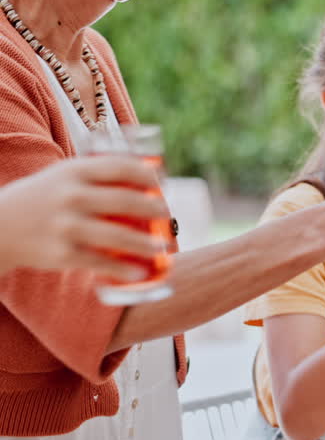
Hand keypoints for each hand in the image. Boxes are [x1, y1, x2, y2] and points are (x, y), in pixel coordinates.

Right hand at [0, 156, 168, 279]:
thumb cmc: (41, 198)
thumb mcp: (63, 176)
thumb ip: (97, 174)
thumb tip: (149, 174)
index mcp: (74, 171)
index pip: (122, 167)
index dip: (149, 175)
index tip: (162, 184)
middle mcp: (71, 196)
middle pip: (126, 201)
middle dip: (155, 209)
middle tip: (167, 215)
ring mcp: (66, 226)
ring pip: (118, 236)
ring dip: (147, 244)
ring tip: (163, 247)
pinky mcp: (62, 253)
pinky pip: (100, 263)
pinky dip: (123, 270)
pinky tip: (140, 273)